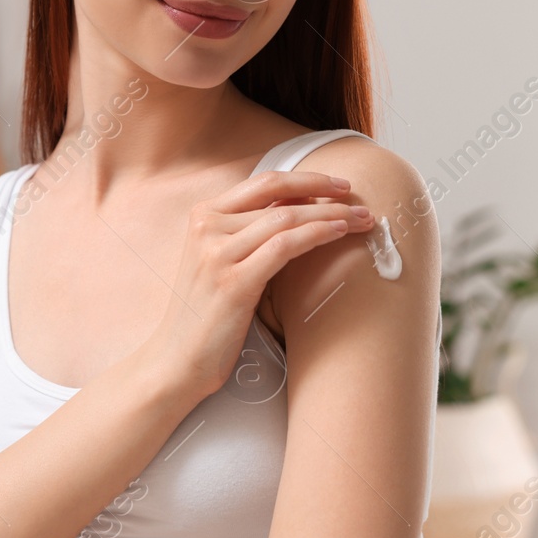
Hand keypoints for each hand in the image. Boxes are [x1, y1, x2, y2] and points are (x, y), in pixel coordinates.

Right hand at [151, 169, 371, 398]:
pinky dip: (316, 235)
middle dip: (324, 190)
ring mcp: (217, 253)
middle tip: (359, 198)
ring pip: (286, 218)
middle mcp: (206, 227)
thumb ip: (249, 233)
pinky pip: (284, 246)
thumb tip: (301, 209)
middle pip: (277, 194)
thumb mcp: (221, 261)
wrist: (177, 358)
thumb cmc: (207, 313)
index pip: (263, 182)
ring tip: (360, 220)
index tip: (339, 186)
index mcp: (203, 215)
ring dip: (330, 215)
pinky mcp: (233, 282)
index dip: (306, 179)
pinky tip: (338, 234)